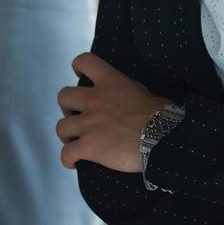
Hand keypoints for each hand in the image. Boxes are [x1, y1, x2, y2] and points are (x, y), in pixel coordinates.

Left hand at [56, 52, 171, 172]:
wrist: (162, 139)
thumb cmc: (162, 117)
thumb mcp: (143, 93)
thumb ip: (127, 92)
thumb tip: (128, 99)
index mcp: (111, 82)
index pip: (85, 61)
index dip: (78, 68)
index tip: (80, 76)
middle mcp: (95, 100)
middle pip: (64, 96)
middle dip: (67, 108)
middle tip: (77, 117)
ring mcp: (89, 123)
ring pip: (61, 127)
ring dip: (67, 135)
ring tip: (75, 141)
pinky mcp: (89, 146)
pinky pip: (67, 153)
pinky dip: (68, 159)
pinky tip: (74, 162)